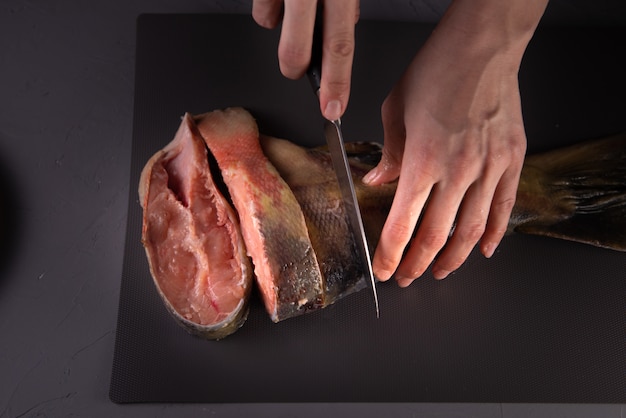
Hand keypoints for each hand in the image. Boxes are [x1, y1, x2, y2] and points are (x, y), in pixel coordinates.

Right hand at [252, 0, 359, 120]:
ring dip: (280, 25)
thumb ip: (347, 0)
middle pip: (296, 51)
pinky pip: (261, 8)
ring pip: (269, 25)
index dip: (336, 82)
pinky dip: (269, 6)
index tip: (333, 109)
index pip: (339, 46)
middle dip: (295, 69)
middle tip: (298, 66)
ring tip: (291, 7)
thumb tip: (350, 20)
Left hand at [363, 0, 546, 285]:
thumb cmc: (436, 71)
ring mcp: (489, 168)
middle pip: (436, 236)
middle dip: (418, 264)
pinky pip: (505, 207)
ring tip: (441, 271)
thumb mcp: (395, 110)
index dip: (391, 254)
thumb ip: (388, 154)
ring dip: (454, 258)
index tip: (385, 270)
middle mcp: (458, 171)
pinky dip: (495, 233)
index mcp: (422, 160)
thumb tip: (378, 182)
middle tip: (408, 277)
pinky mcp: (512, 160)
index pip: (402, 224)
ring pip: (472, 230)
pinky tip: (483, 250)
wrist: (481, 46)